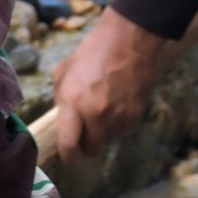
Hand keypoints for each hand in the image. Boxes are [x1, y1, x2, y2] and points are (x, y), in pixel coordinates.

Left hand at [52, 9, 171, 158]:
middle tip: (87, 132)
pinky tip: (119, 105)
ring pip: (109, 141)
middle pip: (91, 149)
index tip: (68, 156)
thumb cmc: (91, 53)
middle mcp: (95, 115)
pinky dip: (120, 124)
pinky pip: (125, 131)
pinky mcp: (135, 115)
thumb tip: (62, 116)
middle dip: (87, 144)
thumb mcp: (64, 72)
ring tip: (105, 111)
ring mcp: (118, 116)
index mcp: (73, 103)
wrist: (128, 41)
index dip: (67, 155)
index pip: (68, 144)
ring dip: (105, 133)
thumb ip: (61, 98)